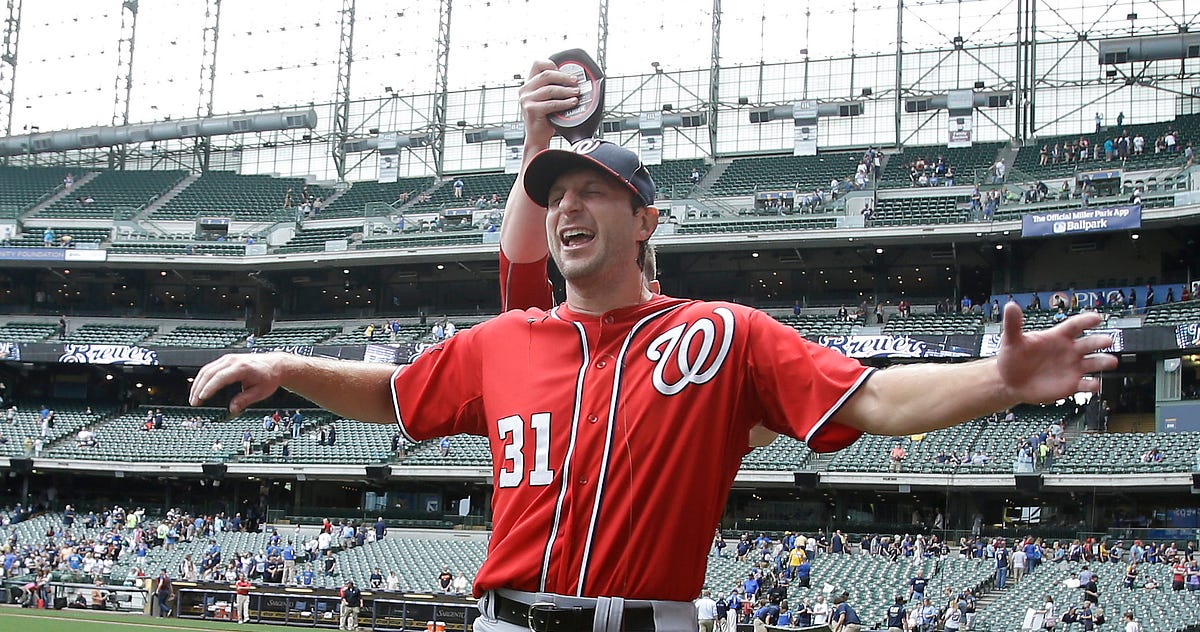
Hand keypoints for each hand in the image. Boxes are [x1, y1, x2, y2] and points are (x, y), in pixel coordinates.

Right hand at [189, 352, 288, 414]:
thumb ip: (245, 400)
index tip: (201, 398)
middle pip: (209, 372)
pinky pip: (209, 368)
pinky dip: (202, 378)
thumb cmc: (269, 377)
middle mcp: (233, 360)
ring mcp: (228, 359)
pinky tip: (198, 387)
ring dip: (198, 383)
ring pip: (206, 369)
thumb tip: (232, 408)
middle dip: (199, 388)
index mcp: (242, 367)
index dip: (209, 388)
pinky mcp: (226, 360)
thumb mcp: (260, 392)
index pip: (220, 377)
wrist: (275, 365)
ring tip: (193, 397)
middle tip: (194, 402)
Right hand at [518, 60, 580, 147]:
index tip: (564, 71)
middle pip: (546, 75)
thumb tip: (571, 79)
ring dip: (566, 90)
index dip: (552, 64)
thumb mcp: (546, 99)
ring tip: (577, 93)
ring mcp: (526, 100)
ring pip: (549, 89)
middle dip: (564, 77)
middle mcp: (525, 90)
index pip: (537, 64)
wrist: (537, 137)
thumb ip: (551, 88)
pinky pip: (551, 103)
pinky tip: (572, 103)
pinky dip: (564, 103)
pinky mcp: (531, 110)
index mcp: (528, 84)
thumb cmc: (544, 119)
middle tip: (575, 81)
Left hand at [996, 302, 1116, 403]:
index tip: (1096, 318)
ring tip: (1111, 361)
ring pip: (1093, 363)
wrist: (1010, 382)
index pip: (1074, 326)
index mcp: (1057, 337)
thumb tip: (1011, 306)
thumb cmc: (1014, 358)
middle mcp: (1069, 351)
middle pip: (1089, 344)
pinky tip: (1094, 384)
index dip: (1085, 321)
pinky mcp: (1071, 384)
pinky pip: (1085, 384)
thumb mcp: (1012, 340)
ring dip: (1103, 362)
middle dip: (1099, 341)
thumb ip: (1013, 323)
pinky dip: (1091, 385)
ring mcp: (1072, 367)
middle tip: (1107, 340)